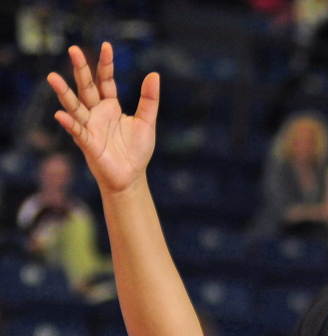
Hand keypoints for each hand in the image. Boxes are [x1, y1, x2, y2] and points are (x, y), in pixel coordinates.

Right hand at [47, 42, 158, 195]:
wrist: (131, 178)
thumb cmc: (137, 151)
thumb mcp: (147, 122)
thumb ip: (149, 100)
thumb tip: (154, 75)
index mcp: (110, 106)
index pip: (105, 80)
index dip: (106, 65)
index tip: (107, 46)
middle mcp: (97, 113)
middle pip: (86, 87)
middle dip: (81, 70)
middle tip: (74, 50)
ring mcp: (90, 127)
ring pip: (75, 106)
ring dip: (64, 94)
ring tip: (53, 77)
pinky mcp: (88, 143)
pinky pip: (77, 131)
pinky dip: (69, 124)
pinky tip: (60, 114)